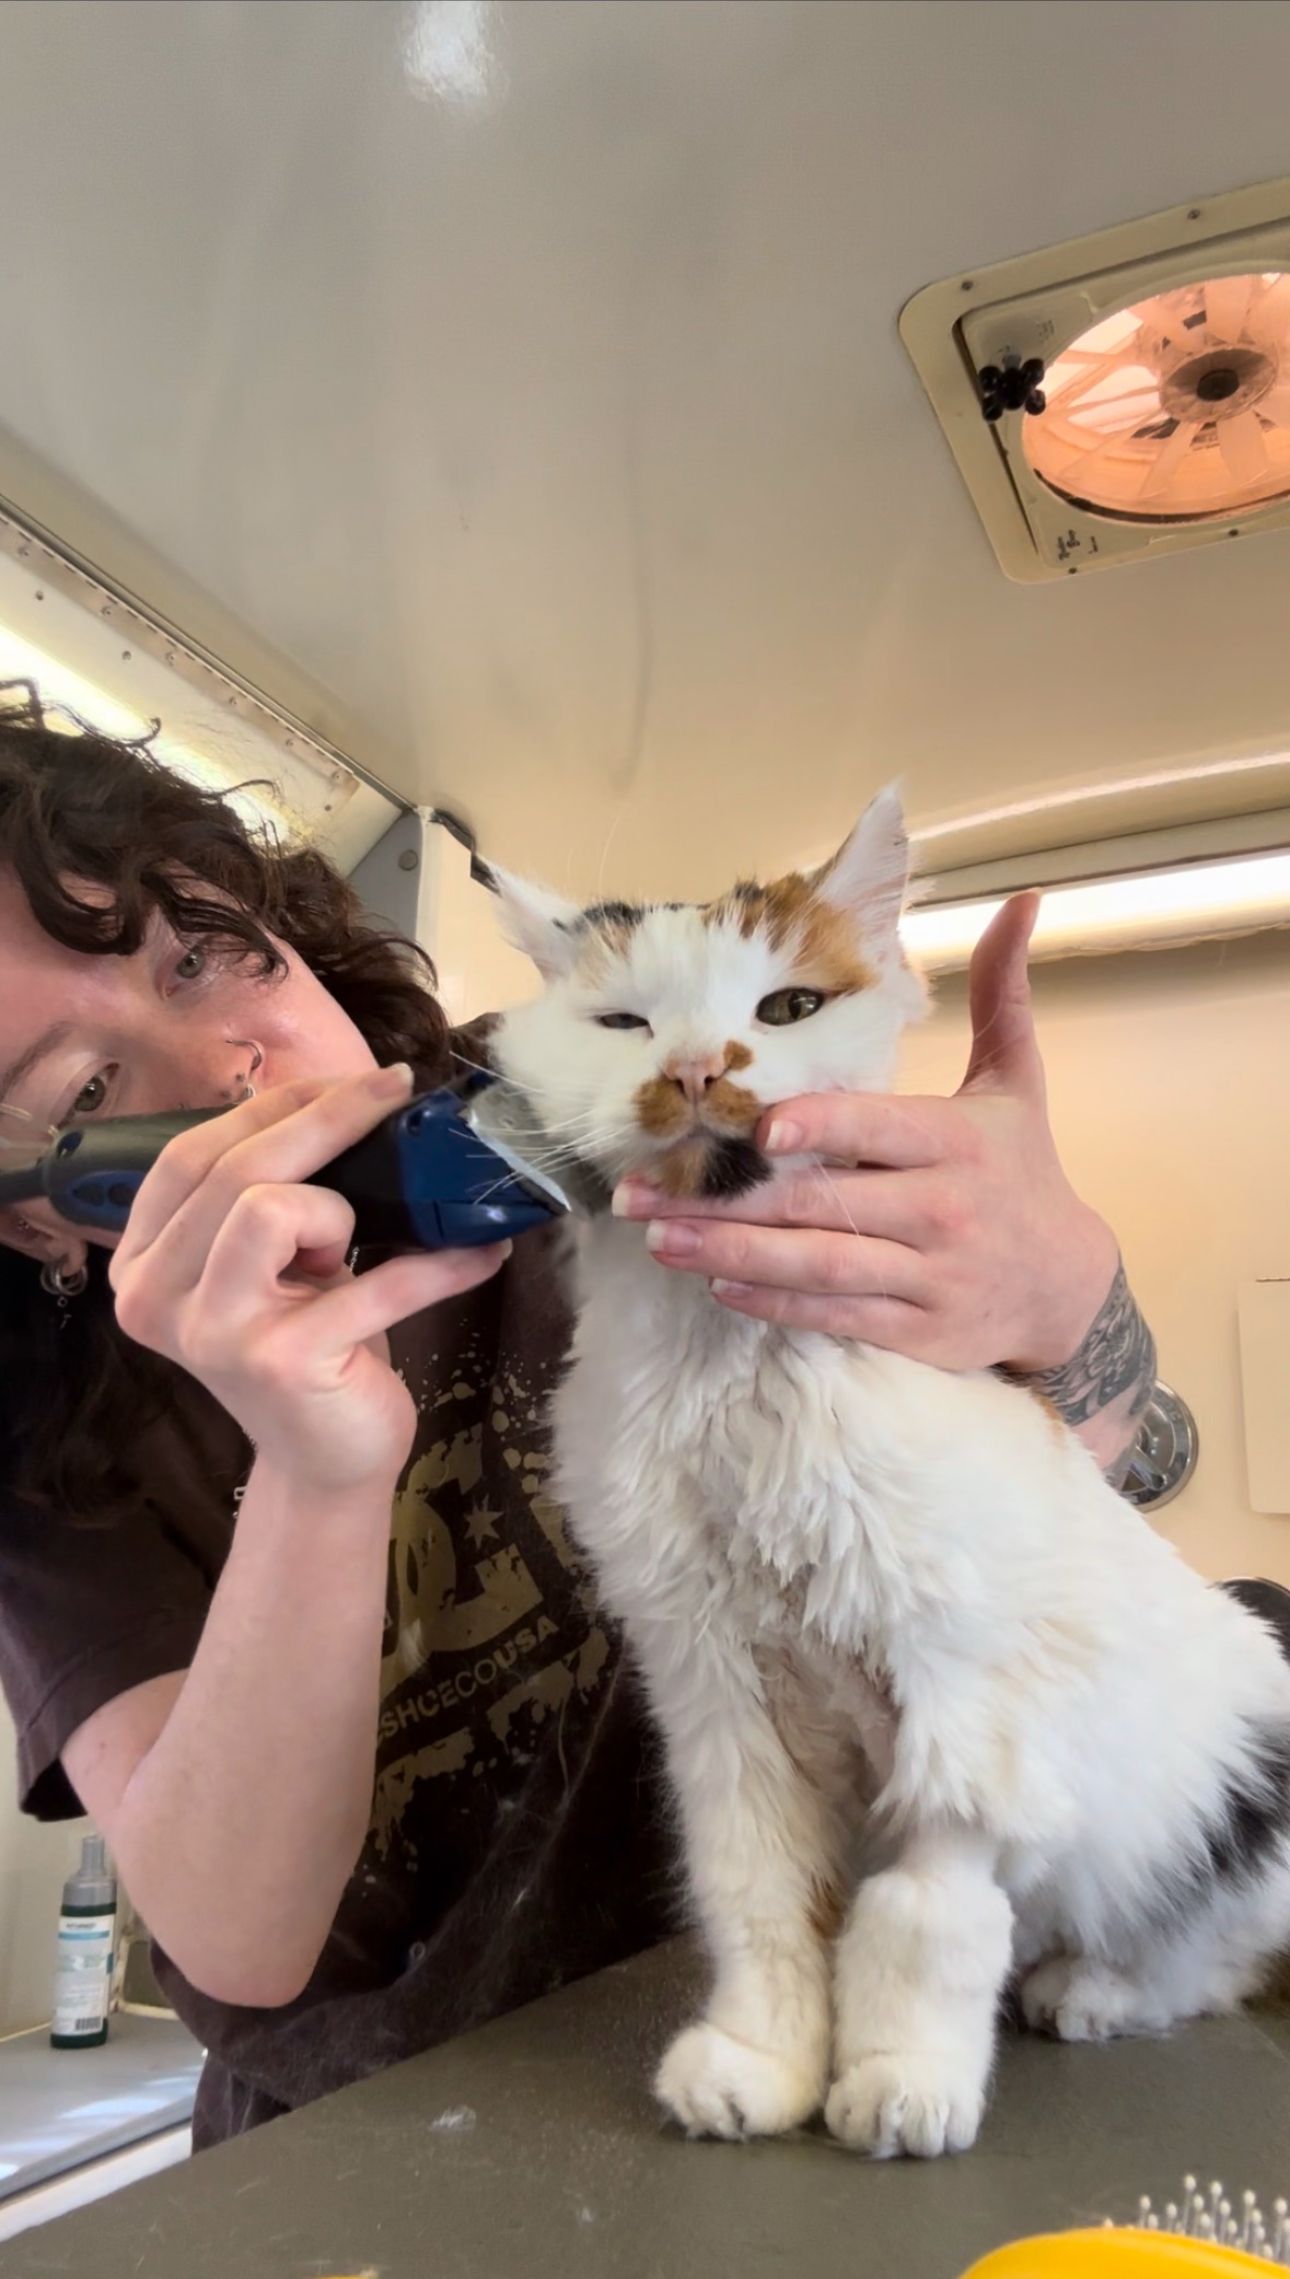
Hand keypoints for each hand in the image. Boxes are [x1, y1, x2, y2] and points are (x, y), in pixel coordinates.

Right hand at [110, 1067, 508, 1491]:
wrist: (326, 1460)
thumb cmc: (306, 1345)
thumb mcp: (269, 1263)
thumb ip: (267, 1191)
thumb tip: (342, 1093)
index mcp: (143, 1262)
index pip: (191, 1155)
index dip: (270, 1105)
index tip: (348, 1079)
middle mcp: (157, 1298)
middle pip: (235, 1169)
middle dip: (325, 1119)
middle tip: (394, 1092)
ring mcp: (214, 1334)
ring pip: (270, 1206)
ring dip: (338, 1208)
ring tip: (363, 1242)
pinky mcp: (282, 1364)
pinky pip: (375, 1281)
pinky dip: (438, 1264)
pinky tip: (482, 1253)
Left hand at [614, 895, 1119, 1375]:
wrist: (1068, 1288)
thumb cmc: (1023, 1173)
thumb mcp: (1017, 1082)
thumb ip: (1000, 993)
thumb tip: (1020, 903)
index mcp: (957, 1143)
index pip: (878, 1129)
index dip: (820, 1128)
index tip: (755, 1127)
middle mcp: (941, 1210)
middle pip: (820, 1202)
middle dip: (723, 1198)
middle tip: (641, 1191)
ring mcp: (927, 1275)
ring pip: (817, 1263)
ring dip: (729, 1252)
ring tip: (659, 1239)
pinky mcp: (916, 1330)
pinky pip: (834, 1313)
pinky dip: (773, 1300)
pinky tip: (717, 1281)